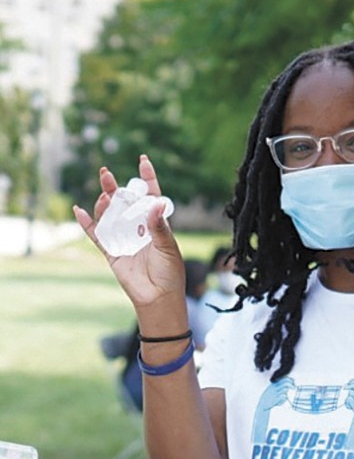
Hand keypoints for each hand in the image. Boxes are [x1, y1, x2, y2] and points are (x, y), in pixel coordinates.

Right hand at [73, 154, 184, 308]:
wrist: (158, 297)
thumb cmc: (169, 272)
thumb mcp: (167, 247)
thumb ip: (159, 226)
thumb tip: (156, 203)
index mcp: (155, 224)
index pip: (150, 197)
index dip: (147, 179)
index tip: (143, 160)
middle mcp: (138, 228)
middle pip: (124, 203)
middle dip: (116, 188)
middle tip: (106, 173)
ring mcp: (123, 239)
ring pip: (109, 216)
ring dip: (104, 204)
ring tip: (104, 196)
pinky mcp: (112, 252)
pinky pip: (97, 235)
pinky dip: (87, 224)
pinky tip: (78, 210)